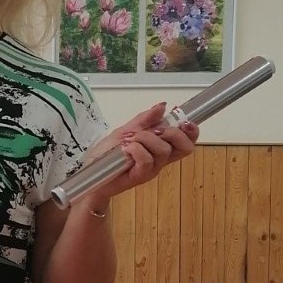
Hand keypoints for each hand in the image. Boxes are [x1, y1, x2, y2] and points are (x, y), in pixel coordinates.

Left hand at [81, 103, 197, 212]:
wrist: (90, 171)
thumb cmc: (108, 153)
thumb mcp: (125, 130)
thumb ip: (144, 119)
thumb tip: (162, 106)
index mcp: (160, 146)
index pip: (187, 141)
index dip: (192, 131)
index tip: (184, 121)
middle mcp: (160, 159)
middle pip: (185, 147)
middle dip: (172, 133)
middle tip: (153, 130)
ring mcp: (151, 169)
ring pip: (163, 150)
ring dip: (145, 138)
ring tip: (129, 140)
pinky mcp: (140, 176)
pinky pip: (147, 160)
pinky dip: (137, 149)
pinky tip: (125, 149)